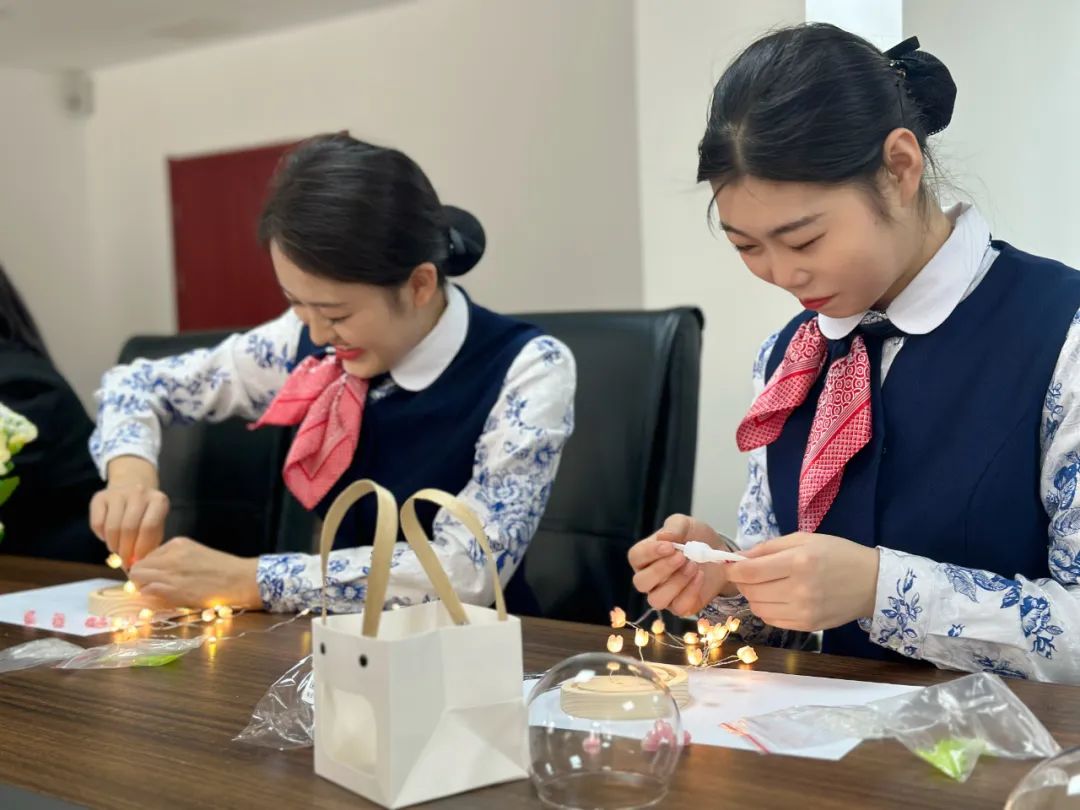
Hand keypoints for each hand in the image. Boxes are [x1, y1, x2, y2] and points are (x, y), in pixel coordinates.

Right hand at [90, 457, 168, 565]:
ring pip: (112, 527)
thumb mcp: (156, 524)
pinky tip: (108, 537)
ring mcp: (118, 493)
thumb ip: (150, 543)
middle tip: (125, 561)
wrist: (131, 484)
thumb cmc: (146, 513)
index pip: (149, 527)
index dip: (141, 548)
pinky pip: (97, 524)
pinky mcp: (99, 497)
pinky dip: (101, 536)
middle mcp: (139, 493)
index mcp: (158, 500)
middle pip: (129, 528)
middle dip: (126, 550)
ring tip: (117, 550)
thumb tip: (139, 564)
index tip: (138, 561)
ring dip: (113, 545)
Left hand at [129, 537, 261, 608]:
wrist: (240, 580)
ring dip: (143, 587)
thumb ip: (176, 559)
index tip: (156, 578)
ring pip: (138, 578)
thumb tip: (156, 572)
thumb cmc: (224, 570)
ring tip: (158, 594)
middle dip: (141, 579)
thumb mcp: (197, 554)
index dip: (149, 569)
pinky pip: (147, 590)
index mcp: (178, 543)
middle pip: (138, 567)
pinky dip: (150, 596)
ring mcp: (170, 571)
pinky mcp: (172, 588)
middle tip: (151, 588)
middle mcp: (170, 554)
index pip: (147, 556)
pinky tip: (163, 598)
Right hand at [628, 514, 737, 615]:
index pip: (636, 557)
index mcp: (645, 557)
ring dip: (676, 583)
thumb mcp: (685, 524)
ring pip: (657, 599)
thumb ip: (674, 527)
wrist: (718, 554)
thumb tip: (664, 536)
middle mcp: (649, 579)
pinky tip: (700, 576)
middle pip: (641, 582)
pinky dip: (691, 592)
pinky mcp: (681, 606)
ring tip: (693, 567)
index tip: (670, 546)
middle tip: (682, 556)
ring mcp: (664, 595)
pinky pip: (679, 608)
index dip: (649, 553)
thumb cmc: (694, 538)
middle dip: (661, 569)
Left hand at [726, 533, 879, 630]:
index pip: (750, 572)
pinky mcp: (807, 626)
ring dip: (754, 596)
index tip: (728, 566)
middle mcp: (800, 590)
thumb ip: (768, 548)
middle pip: (751, 591)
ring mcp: (804, 612)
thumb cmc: (838, 554)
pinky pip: (772, 620)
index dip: (733, 569)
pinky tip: (777, 597)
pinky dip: (767, 609)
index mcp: (799, 562)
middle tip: (749, 573)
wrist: (872, 583)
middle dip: (742, 582)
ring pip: (758, 608)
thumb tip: (738, 558)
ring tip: (766, 585)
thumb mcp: (804, 540)